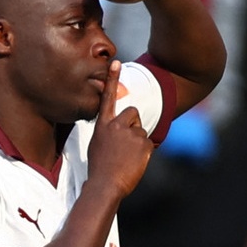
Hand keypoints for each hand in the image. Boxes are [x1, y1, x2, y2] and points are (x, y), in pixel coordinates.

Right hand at [87, 60, 153, 197]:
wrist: (105, 185)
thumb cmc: (100, 169)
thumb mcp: (98, 145)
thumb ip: (110, 133)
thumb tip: (122, 131)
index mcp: (103, 125)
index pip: (107, 97)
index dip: (111, 79)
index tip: (115, 62)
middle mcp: (116, 125)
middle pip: (133, 113)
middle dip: (134, 125)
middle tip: (126, 145)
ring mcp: (130, 133)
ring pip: (141, 132)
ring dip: (138, 143)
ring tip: (127, 158)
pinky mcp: (143, 142)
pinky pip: (148, 144)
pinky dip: (144, 153)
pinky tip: (134, 162)